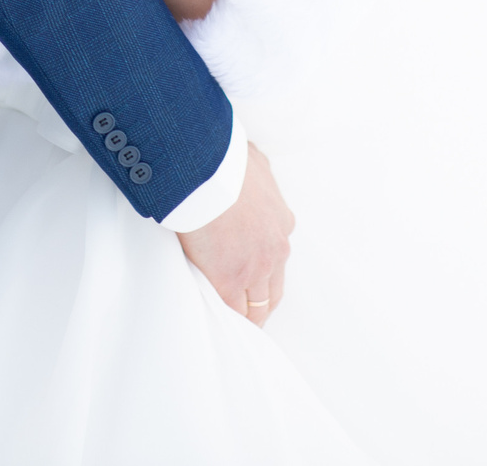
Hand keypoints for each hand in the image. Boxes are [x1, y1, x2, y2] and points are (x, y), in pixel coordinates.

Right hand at [178, 143, 293, 324]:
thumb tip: (250, 163)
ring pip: (258, 305)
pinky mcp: (230, 280)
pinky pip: (232, 309)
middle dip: (261, 302)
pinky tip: (218, 323)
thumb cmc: (222, 159)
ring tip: (234, 327)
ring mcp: (256, 268)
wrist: (205, 172)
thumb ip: (256, 171)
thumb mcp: (251, 160)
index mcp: (281, 222)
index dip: (263, 270)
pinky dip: (226, 317)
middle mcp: (276, 249)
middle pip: (273, 290)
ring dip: (247, 315)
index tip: (251, 275)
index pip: (277, 258)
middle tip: (248, 313)